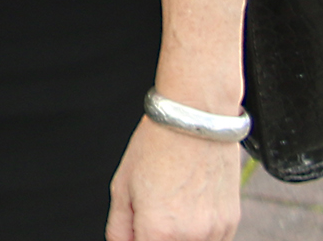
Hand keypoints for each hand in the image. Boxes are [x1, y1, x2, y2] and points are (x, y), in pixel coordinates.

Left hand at [106, 116, 239, 240]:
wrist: (195, 122)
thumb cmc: (155, 148)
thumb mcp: (121, 187)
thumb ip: (119, 228)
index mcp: (159, 230)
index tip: (136, 231)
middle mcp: (192, 237)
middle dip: (156, 238)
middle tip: (150, 215)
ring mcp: (216, 232)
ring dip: (179, 238)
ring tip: (170, 206)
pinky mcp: (232, 223)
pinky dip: (199, 234)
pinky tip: (188, 208)